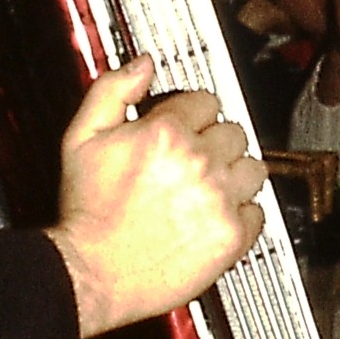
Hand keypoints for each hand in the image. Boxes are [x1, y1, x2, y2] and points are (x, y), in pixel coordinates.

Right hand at [50, 56, 265, 336]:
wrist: (90, 272)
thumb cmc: (86, 211)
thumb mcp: (81, 137)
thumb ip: (111, 90)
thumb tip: (142, 65)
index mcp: (166, 133)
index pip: (206, 102)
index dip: (192, 113)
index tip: (185, 126)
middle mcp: (199, 162)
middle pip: (234, 132)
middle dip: (215, 142)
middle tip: (195, 159)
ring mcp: (219, 199)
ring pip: (253, 168)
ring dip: (236, 174)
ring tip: (210, 187)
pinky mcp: (231, 236)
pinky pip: (258, 212)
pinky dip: (242, 215)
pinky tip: (216, 216)